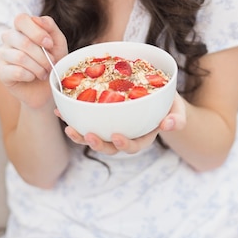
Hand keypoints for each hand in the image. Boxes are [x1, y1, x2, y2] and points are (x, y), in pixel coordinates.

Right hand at [0, 13, 67, 108]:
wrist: (48, 87)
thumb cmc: (53, 61)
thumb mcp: (58, 43)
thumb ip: (50, 27)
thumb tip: (36, 18)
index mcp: (22, 28)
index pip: (21, 19)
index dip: (37, 32)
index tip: (50, 44)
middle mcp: (9, 38)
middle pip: (23, 41)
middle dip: (42, 56)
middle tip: (51, 64)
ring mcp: (3, 54)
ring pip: (20, 57)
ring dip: (38, 67)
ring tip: (44, 73)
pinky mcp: (1, 71)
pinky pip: (16, 71)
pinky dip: (30, 76)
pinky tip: (33, 77)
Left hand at [61, 91, 186, 154]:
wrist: (156, 90)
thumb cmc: (168, 102)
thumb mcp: (177, 108)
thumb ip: (177, 118)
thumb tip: (168, 125)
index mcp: (143, 136)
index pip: (133, 145)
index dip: (124, 144)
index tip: (116, 136)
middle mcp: (125, 135)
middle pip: (109, 147)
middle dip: (97, 144)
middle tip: (87, 135)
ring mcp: (110, 128)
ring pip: (93, 137)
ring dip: (79, 135)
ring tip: (69, 128)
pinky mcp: (98, 118)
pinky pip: (83, 120)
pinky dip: (71, 116)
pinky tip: (60, 111)